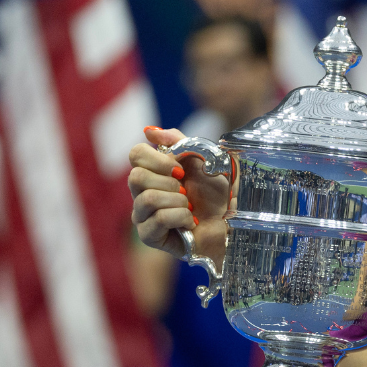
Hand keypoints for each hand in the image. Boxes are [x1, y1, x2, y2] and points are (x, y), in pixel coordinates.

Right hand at [127, 127, 230, 262]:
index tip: (180, 170)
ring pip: (148, 199)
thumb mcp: (203, 160)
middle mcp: (141, 192)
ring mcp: (142, 215)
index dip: (158, 159)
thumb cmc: (217, 194)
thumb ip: (178, 141)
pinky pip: (159, 218)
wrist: (231, 223)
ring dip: (178, 201)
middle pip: (136, 177)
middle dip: (170, 183)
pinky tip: (191, 222)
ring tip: (190, 208)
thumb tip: (150, 131)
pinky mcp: (149, 235)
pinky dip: (181, 217)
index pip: (135, 154)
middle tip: (187, 191)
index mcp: (152, 171)